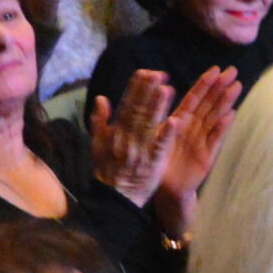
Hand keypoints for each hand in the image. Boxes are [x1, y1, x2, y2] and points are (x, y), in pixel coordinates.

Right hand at [87, 68, 180, 206]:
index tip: (145, 72)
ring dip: (157, 108)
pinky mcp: (152, 164)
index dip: (136, 89)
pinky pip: (159, 148)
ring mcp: (140, 151)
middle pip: (138, 111)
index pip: (126, 106)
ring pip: (149, 126)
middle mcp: (127, 138)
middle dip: (148, 92)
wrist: (115, 200)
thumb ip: (99, 122)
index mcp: (116, 132)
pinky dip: (166, 135)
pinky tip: (174, 121)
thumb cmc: (108, 171)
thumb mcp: (97, 146)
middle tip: (159, 74)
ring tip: (166, 89)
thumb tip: (101, 98)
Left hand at [149, 64, 240, 233]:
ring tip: (237, 86)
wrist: (165, 189)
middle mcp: (193, 128)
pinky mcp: (207, 156)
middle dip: (220, 87)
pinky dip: (223, 127)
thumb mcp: (156, 138)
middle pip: (209, 104)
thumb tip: (163, 94)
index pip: (194, 99)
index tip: (215, 69)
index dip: (204, 84)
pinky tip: (231, 115)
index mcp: (180, 122)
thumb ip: (162, 120)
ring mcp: (202, 141)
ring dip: (226, 102)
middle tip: (233, 70)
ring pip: (215, 118)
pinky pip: (215, 139)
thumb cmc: (158, 162)